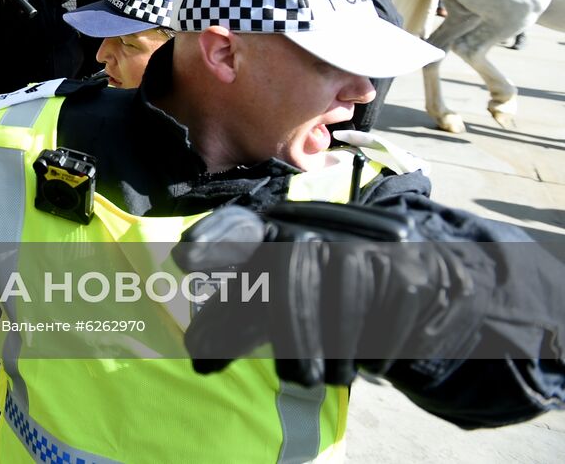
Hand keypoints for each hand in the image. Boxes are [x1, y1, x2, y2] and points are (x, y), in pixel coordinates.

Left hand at [174, 202, 488, 387]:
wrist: (424, 280)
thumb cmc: (333, 292)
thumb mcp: (284, 299)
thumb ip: (241, 320)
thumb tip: (195, 355)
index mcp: (277, 232)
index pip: (240, 227)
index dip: (216, 238)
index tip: (184, 258)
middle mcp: (316, 229)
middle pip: (292, 270)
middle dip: (292, 329)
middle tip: (296, 380)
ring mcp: (366, 244)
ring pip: (344, 289)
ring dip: (335, 345)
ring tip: (325, 380)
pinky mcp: (409, 268)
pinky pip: (391, 308)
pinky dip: (379, 345)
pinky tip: (372, 365)